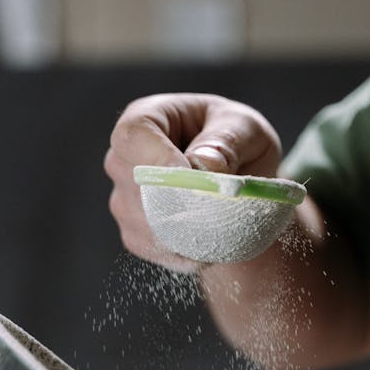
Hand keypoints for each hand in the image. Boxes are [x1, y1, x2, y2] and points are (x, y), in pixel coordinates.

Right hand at [104, 93, 281, 271]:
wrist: (242, 177)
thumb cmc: (239, 140)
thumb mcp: (245, 128)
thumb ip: (227, 142)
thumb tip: (204, 165)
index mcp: (148, 118)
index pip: (133, 135)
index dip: (157, 158)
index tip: (189, 176)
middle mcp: (124, 158)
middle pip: (134, 184)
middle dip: (177, 201)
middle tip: (219, 210)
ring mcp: (124, 198)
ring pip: (143, 222)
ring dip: (185, 229)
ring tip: (224, 227)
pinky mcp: (135, 233)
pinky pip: (154, 249)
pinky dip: (185, 251)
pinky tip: (211, 244)